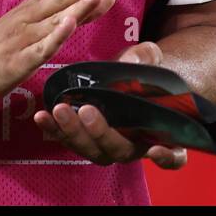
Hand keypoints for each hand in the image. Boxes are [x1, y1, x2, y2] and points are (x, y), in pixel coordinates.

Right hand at [0, 0, 116, 108]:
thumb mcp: (26, 30)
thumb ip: (58, 19)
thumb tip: (90, 3)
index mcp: (30, 11)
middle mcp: (27, 20)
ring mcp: (22, 40)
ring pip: (56, 20)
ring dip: (78, 5)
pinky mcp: (17, 63)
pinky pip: (40, 49)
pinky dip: (56, 36)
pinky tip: (70, 24)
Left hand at [32, 39, 187, 169]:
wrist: (127, 75)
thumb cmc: (147, 70)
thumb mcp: (151, 58)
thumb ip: (145, 59)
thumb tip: (131, 62)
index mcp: (162, 132)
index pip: (173, 156)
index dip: (167, 157)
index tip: (156, 149)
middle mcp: (135, 145)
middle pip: (119, 151)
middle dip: (101, 133)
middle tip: (87, 111)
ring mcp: (108, 145)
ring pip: (92, 150)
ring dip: (73, 133)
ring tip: (58, 110)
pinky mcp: (84, 139)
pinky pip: (70, 140)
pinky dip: (54, 131)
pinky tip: (41, 117)